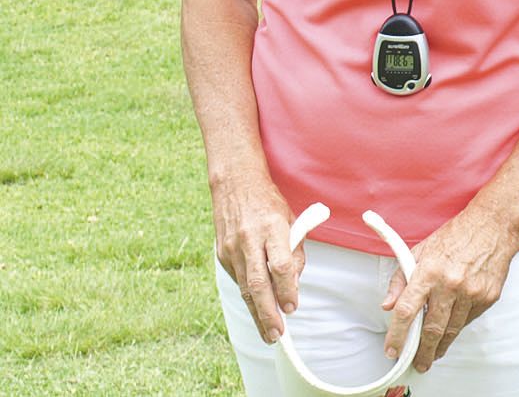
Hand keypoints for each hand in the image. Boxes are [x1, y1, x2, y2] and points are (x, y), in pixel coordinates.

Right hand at [211, 170, 300, 343]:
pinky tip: (257, 312)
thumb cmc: (270, 204)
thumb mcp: (291, 219)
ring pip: (244, 288)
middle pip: (258, 283)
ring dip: (257, 313)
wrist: (234, 185)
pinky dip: (248, 299)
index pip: (279, 264)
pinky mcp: (222, 255)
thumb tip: (293, 283)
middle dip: (268, 312)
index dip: (286, 287)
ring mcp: (232, 249)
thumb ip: (294, 250)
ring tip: (268, 334)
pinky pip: (237, 280)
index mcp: (272, 227)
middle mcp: (249, 240)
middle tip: (278, 334)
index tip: (292, 306)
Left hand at [381, 201, 518, 372]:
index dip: (397, 335)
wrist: (494, 226)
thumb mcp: (421, 250)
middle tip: (417, 363)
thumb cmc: (457, 235)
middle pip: (431, 329)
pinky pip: (469, 320)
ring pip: (451, 330)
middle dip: (422, 351)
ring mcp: (471, 292)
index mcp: (429, 271)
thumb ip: (400, 279)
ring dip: (440, 346)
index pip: (406, 311)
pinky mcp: (488, 296)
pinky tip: (453, 327)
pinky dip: (458, 326)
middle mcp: (450, 284)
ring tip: (433, 354)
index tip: (392, 349)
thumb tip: (388, 305)